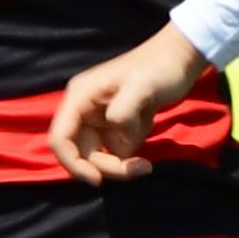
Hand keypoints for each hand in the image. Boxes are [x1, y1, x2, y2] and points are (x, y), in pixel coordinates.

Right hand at [49, 26, 210, 182]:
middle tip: (140, 168)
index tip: (98, 180)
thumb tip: (116, 141)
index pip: (60, 140)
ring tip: (147, 159)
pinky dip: (130, 152)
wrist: (179, 57)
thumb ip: (123, 112)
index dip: (73, 164)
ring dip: (122, 162)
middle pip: (81, 154)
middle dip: (107, 166)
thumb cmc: (159, 67)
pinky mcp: (115, 125)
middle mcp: (84, 109)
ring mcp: (99, 118)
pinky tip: (147, 131)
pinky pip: (116, 150)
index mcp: (80, 97)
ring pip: (99, 156)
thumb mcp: (142, 86)